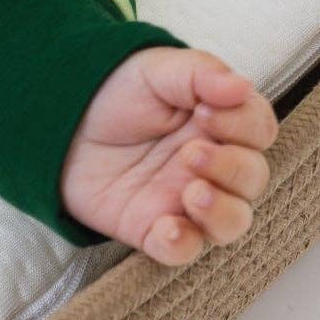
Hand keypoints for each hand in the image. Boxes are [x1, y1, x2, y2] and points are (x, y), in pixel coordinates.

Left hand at [59, 44, 276, 263]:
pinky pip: (182, 251)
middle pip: (252, 179)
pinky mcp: (152, 227)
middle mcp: (210, 164)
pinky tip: (167, 227)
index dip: (244, 124)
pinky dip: (182, 244)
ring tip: (191, 191)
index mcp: (218, 121)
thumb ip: (201, 74)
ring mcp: (184, 199)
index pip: (260, 130)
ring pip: (232, 222)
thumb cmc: (116, 90)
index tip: (204, 111)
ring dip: (221, 211)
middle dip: (231, 168)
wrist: (59, 116)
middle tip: (190, 152)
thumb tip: (242, 87)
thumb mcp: (157, 68)